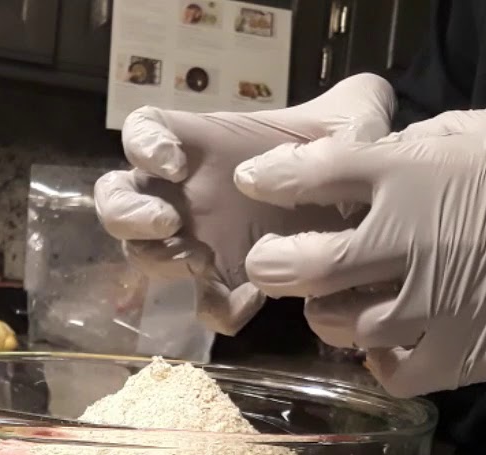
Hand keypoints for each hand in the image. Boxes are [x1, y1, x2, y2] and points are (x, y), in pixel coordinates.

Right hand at [93, 74, 394, 334]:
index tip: (173, 163)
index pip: (144, 133)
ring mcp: (197, 241)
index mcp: (201, 144)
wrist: (364, 215)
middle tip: (168, 224)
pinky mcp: (224, 283)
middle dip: (128, 215)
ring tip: (198, 263)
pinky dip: (217, 307)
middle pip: (117, 200)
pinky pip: (202, 304)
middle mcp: (184, 194)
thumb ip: (357, 115)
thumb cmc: (341, 157)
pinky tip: (250, 300)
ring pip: (142, 255)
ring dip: (158, 262)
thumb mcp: (353, 124)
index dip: (144, 146)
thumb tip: (367, 118)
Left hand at [234, 98, 485, 396]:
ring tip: (340, 303)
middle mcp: (405, 241)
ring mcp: (429, 308)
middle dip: (276, 262)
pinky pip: (387, 371)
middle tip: (276, 260)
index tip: (260, 185)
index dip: (274, 180)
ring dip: (328, 314)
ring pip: (336, 326)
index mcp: (414, 171)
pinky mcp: (459, 361)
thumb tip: (383, 158)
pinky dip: (379, 359)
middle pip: (300, 265)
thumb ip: (428, 146)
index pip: (309, 174)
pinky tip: (392, 342)